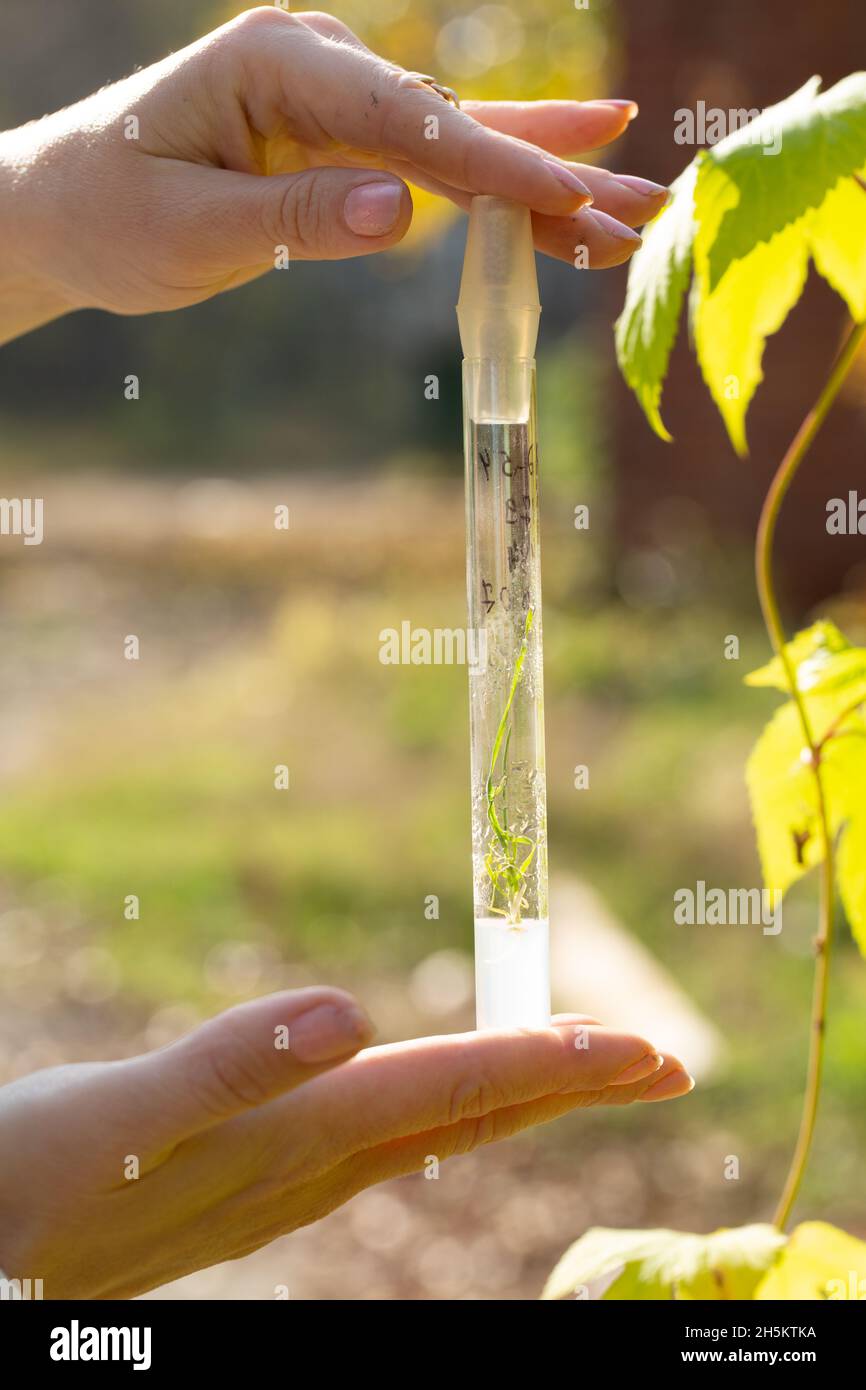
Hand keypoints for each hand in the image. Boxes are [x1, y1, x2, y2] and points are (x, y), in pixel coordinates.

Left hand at [0, 7, 666, 342]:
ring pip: (460, 148)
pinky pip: (432, 171)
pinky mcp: (343, 142)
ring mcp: (337, 102)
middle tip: (648, 202)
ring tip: (631, 214)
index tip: (571, 199)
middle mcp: (319, 67)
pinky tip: (559, 202)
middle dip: (553, 170)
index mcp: (277, 64)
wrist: (62, 209)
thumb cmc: (109, 213)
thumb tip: (403, 212)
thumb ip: (296, 220)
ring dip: (545, 184)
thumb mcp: (191, 230)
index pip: (408, 120)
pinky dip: (495, 195)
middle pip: (456, 125)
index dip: (495, 166)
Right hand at [0, 986, 691, 1297]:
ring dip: (518, 1090)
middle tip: (664, 1061)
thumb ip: (226, 1071)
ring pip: (434, 1132)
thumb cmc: (28, 1186)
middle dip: (569, 1083)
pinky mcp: (255, 1181)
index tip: (648, 1053)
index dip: (551, 1064)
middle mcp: (308, 1169)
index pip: (450, 1094)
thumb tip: (349, 1015)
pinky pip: (382, 1139)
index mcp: (292, 1141)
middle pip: (467, 1117)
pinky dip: (444, 1104)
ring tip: (586, 1065)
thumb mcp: (111, 1124)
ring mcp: (287, 1184)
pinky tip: (444, 1096)